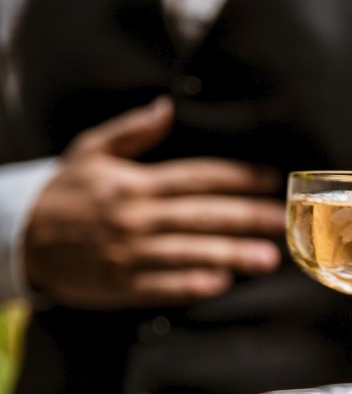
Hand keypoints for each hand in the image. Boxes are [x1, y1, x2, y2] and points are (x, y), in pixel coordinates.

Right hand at [24, 97, 284, 307]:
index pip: (197, 177)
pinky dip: (191, 285)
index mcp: (135, 182)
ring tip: (267, 258)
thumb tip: (167, 107)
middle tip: (284, 220)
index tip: (271, 178)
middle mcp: (136, 217)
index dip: (238, 177)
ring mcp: (129, 253)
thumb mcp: (91, 151)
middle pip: (202, 215)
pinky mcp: (122, 285)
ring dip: (230, 254)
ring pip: (189, 252)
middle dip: (247, 217)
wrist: (19, 239)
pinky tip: (221, 284)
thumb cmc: (66, 192)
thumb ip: (133, 131)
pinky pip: (163, 286)